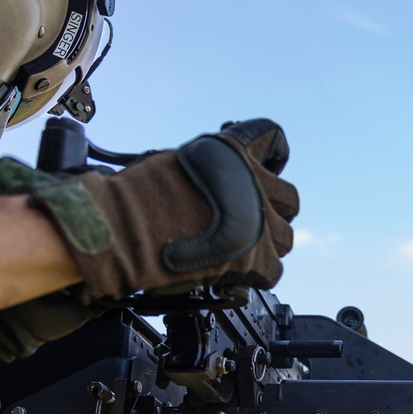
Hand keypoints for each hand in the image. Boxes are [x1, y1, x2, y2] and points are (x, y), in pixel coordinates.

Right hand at [0, 118, 298, 298]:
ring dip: (267, 245)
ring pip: (285, 238)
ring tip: (240, 252)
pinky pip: (273, 270)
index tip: (269, 168)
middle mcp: (254, 183)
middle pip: (289, 199)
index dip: (274, 157)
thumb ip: (212, 173)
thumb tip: (222, 189)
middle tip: (250, 222)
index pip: (273, 139)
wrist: (124, 231)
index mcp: (233, 150)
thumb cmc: (136, 199)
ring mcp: (260, 222)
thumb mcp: (177, 162)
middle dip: (272, 211)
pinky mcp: (256, 259)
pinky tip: (236, 273)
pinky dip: (257, 274)